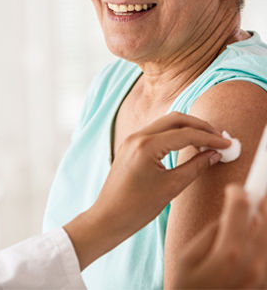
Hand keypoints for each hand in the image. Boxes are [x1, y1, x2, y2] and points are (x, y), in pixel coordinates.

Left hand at [64, 112, 229, 269]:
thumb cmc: (138, 207)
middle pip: (176, 119)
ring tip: (207, 140)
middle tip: (219, 137)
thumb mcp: (171, 187)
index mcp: (147, 146)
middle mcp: (138, 136)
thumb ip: (195, 167)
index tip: (227, 144)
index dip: (210, 138)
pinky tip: (188, 143)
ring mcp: (132, 138)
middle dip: (200, 126)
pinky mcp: (131, 144)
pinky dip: (175, 133)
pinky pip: (157, 131)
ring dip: (188, 128)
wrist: (108, 217)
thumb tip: (214, 154)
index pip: (186, 134)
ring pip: (166, 122)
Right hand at [173, 184, 266, 288]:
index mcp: (230, 252)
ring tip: (253, 220)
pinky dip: (263, 243)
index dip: (238, 192)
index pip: (241, 206)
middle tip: (256, 195)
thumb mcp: (187, 256)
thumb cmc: (188, 288)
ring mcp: (264, 277)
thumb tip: (230, 216)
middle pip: (266, 217)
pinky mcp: (266, 285)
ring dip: (264, 222)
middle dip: (261, 202)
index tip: (237, 189)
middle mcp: (254, 264)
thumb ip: (211, 232)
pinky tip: (255, 237)